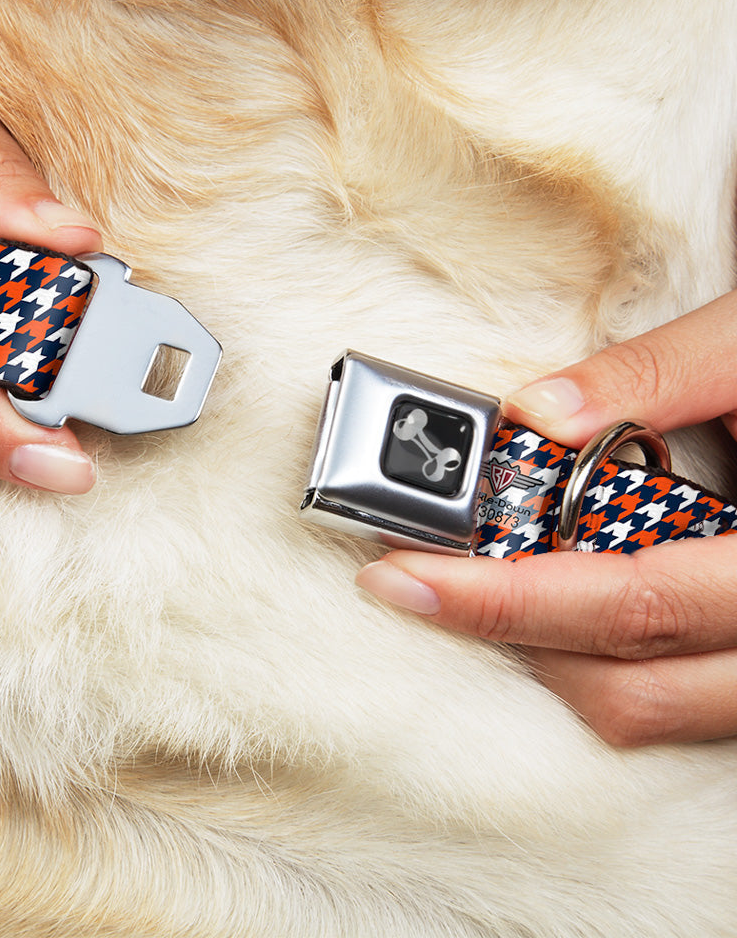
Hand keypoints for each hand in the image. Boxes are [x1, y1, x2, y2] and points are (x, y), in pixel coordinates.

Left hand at [357, 290, 736, 745]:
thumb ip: (658, 374)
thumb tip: (536, 413)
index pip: (632, 603)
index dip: (505, 599)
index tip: (403, 574)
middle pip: (630, 685)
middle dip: (504, 634)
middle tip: (412, 581)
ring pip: (653, 710)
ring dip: (552, 656)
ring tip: (477, 586)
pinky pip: (680, 699)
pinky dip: (605, 658)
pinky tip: (560, 597)